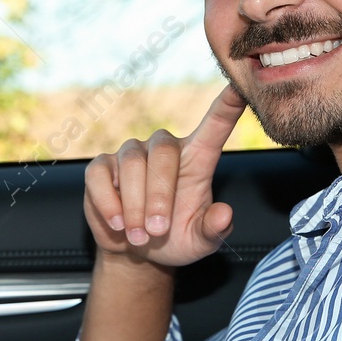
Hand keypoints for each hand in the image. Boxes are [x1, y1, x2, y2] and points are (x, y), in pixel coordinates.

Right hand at [82, 85, 247, 267]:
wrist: (136, 252)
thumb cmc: (174, 239)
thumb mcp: (198, 241)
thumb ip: (213, 230)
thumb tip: (224, 214)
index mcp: (197, 158)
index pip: (215, 124)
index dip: (227, 104)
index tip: (240, 88)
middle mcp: (164, 148)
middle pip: (164, 151)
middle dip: (160, 196)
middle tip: (159, 231)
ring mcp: (131, 155)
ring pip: (132, 164)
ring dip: (135, 205)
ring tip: (140, 236)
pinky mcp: (101, 168)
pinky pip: (101, 176)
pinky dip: (109, 204)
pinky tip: (118, 224)